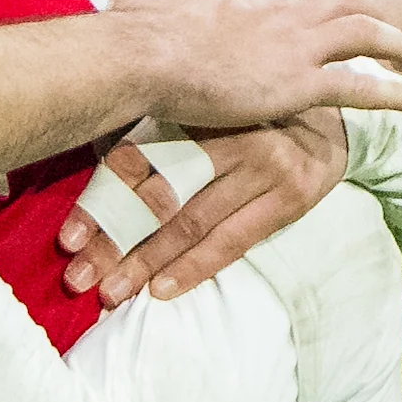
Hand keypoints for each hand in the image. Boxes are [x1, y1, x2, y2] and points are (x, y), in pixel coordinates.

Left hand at [62, 111, 345, 304]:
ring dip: (147, 262)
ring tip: (111, 293)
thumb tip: (90, 148)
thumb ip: (158, 126)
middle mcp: (233, 135)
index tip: (68, 238)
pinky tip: (162, 290)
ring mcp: (264, 168)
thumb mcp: (205, 108)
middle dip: (115, 241)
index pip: (138, 158)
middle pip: (160, 196)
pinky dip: (195, 267)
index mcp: (201, 108)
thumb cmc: (252, 114)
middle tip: (78, 277)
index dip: (101, 200)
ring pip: (192, 223)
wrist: (333, 119)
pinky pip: (233, 240)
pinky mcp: (288, 198)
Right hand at [118, 0, 401, 131]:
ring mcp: (294, 47)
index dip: (299, 12)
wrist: (142, 55)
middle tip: (380, 32)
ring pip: (362, 34)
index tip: (305, 25)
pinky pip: (360, 86)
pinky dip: (393, 93)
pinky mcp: (300, 84)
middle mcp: (278, 13)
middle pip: (340, 1)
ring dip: (391, 44)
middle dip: (366, 12)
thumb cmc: (136, 28)